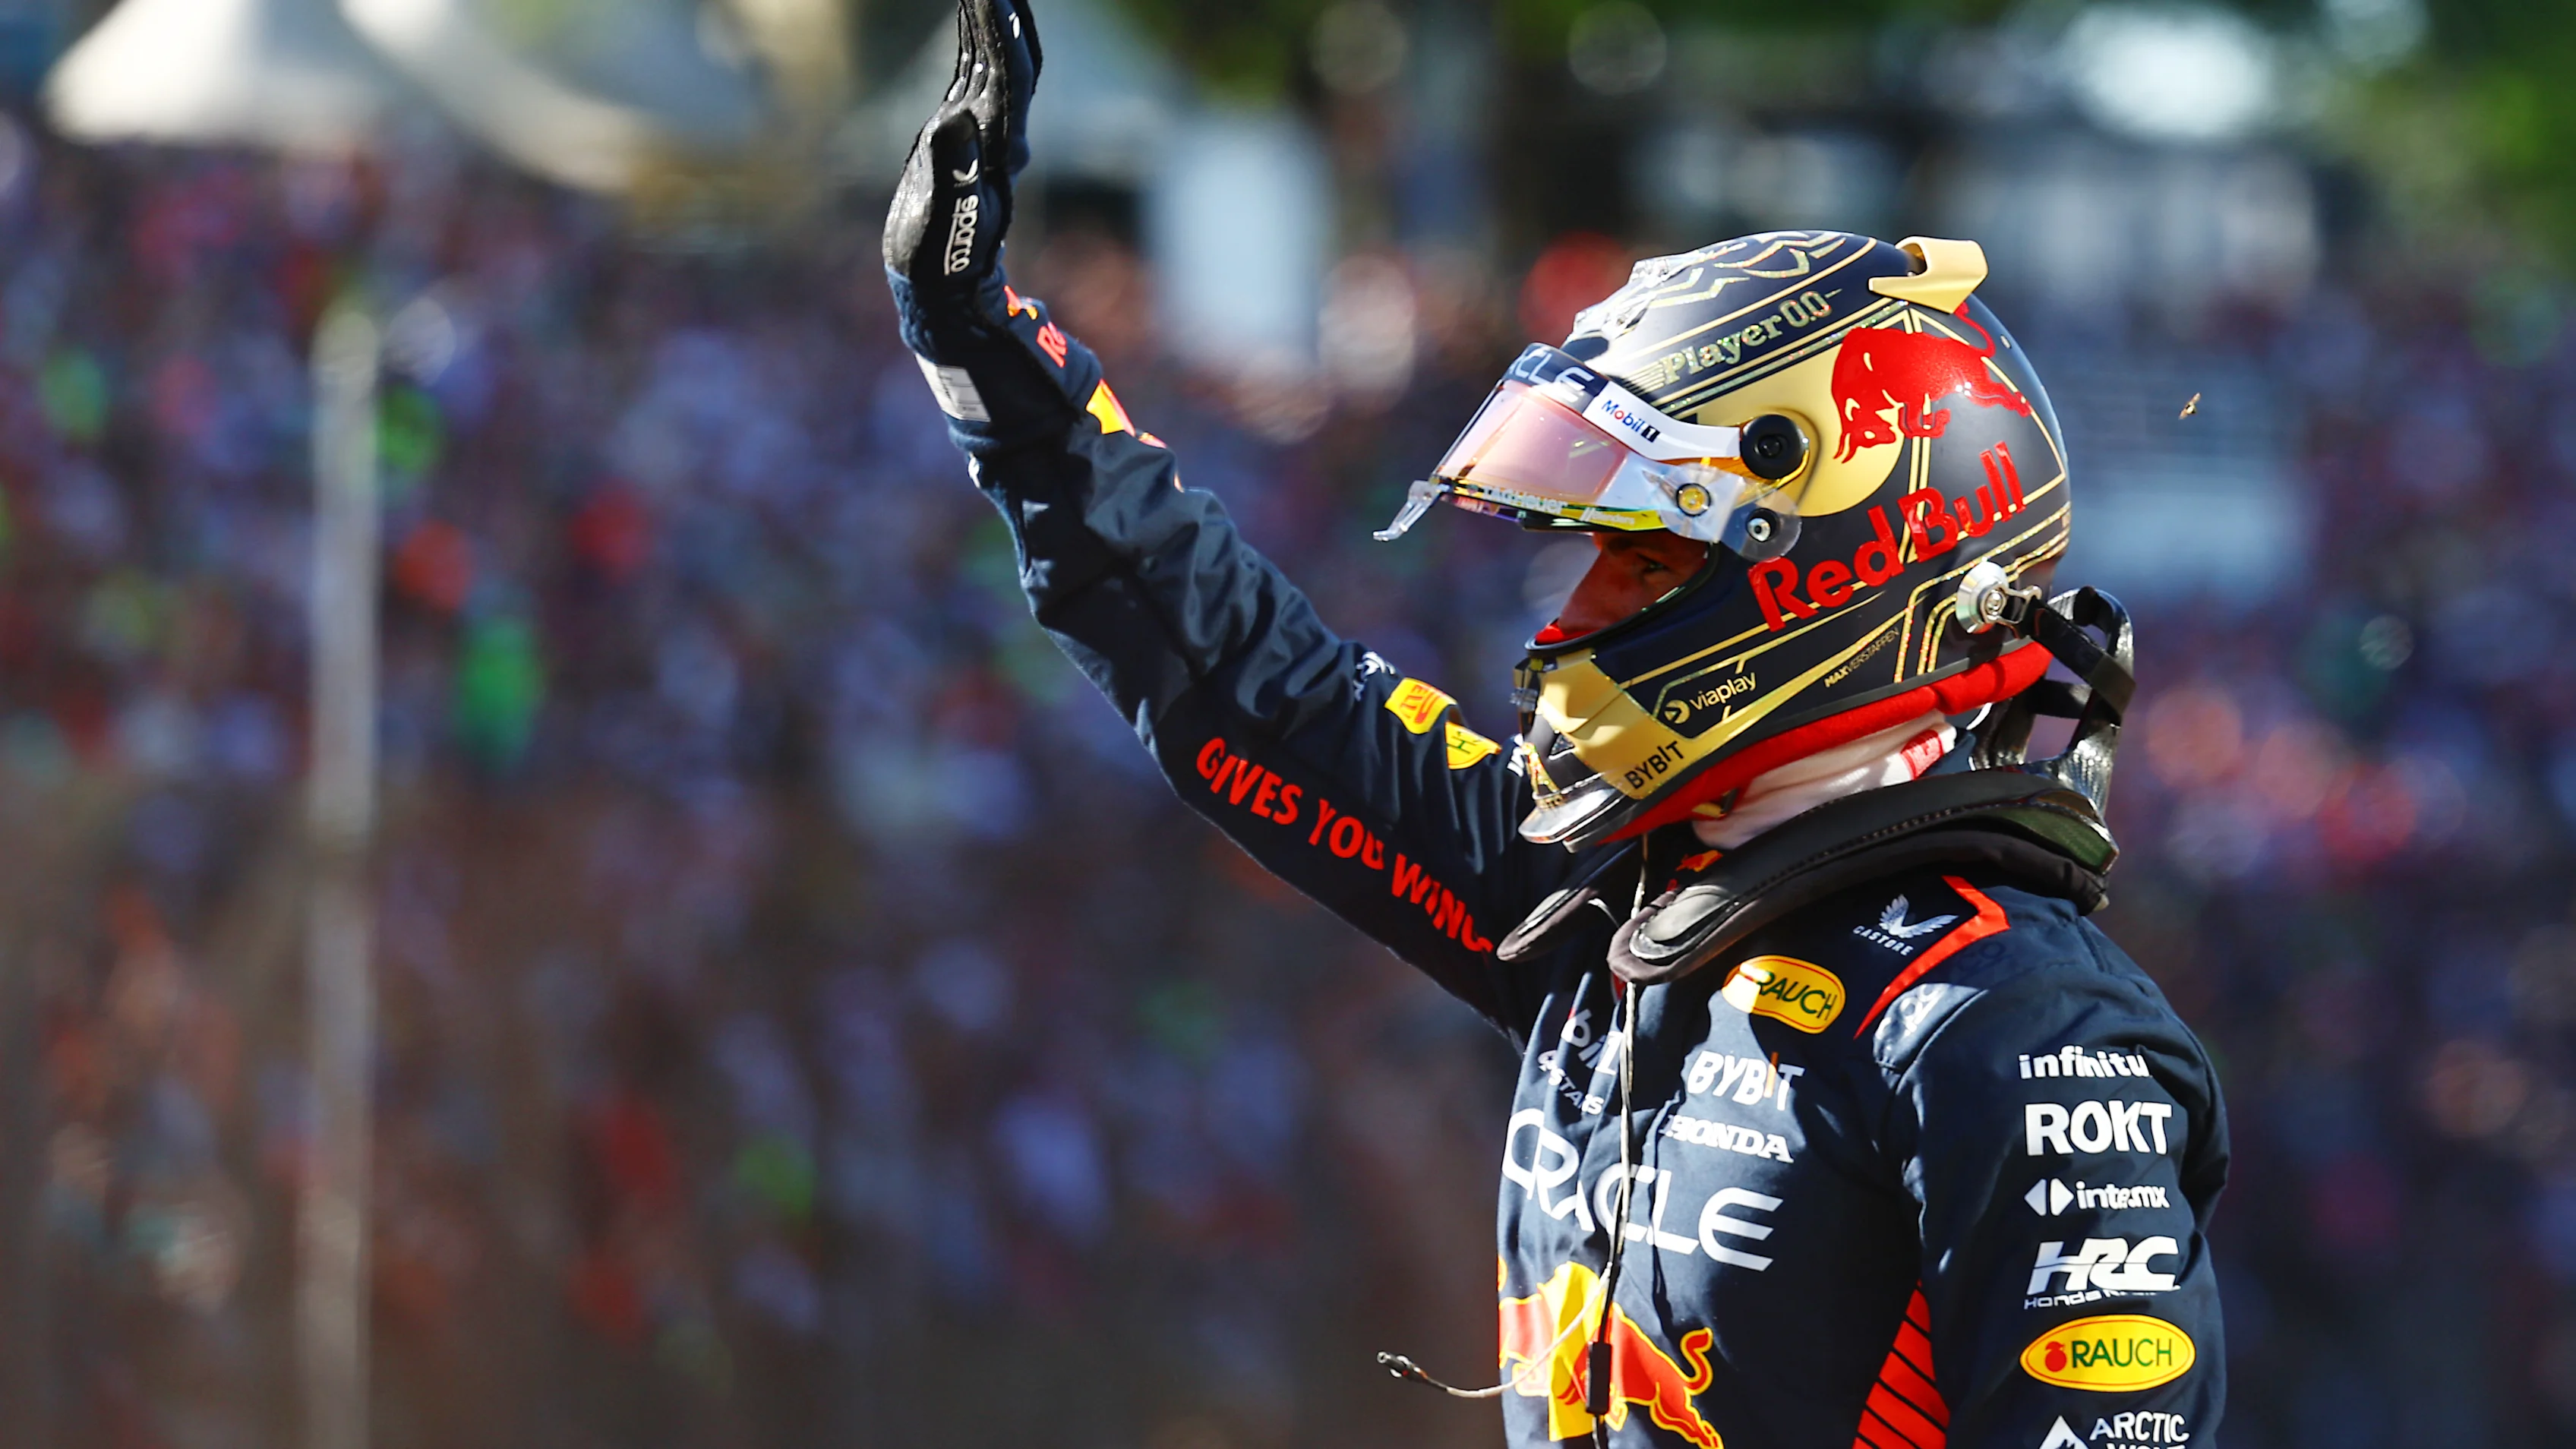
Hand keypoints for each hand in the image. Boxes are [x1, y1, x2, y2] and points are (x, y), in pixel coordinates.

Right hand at [882, 0, 1041, 297]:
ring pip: (997, 61)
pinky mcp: (965, 138)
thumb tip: (955, 120)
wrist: (943, 291)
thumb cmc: (939, 264)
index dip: (1001, 28)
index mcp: (995, 149)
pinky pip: (978, 75)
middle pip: (1012, 57)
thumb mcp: (937, 221)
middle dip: (1004, 11)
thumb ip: (947, 170)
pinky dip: (977, 40)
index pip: (1009, 73)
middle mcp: (997, 135)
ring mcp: (983, 134)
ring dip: (992, 18)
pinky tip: (973, 18)